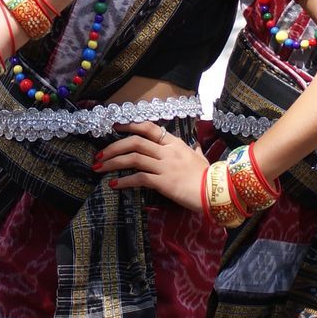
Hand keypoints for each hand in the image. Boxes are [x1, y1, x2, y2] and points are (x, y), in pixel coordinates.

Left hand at [94, 120, 209, 212]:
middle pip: (135, 142)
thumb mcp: (201, 159)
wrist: (217, 192)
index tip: (114, 127)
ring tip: (99, 168)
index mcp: (174, 143)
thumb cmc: (208, 176)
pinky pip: (139, 178)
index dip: (129, 125)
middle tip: (99, 154)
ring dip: (112, 162)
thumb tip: (196, 147)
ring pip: (133, 158)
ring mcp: (165, 166)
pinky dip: (124, 181)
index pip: (148, 128)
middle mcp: (167, 151)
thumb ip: (195, 151)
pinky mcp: (164, 182)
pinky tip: (113, 185)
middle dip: (113, 147)